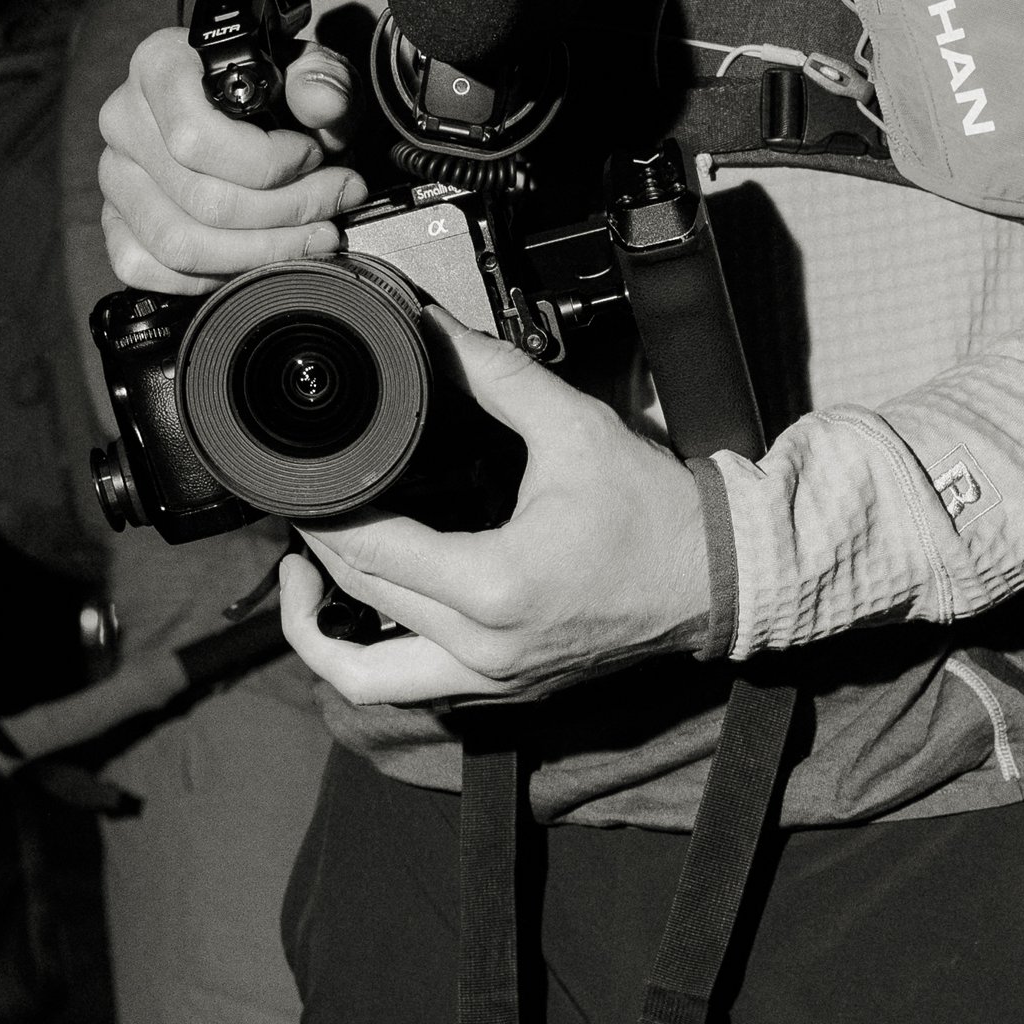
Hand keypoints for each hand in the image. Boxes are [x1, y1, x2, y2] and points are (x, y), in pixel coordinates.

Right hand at [99, 27, 366, 292]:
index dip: (268, 162)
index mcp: (159, 66)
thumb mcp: (307, 68)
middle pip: (202, 200)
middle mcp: (125, 120)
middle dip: (287, 211)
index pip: (197, 137)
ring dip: (261, 252)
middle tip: (337, 200)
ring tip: (314, 234)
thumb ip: (322, 78)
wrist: (242, 102)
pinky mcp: (114, 221)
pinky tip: (257, 256)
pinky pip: (146, 269)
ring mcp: (115, 175)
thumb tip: (323, 105)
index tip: (314, 156)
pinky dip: (210, 276)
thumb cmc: (273, 85)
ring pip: (180, 244)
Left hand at [278, 324, 714, 705]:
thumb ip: (494, 375)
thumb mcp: (574, 428)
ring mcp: (492, 682)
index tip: (306, 477)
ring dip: (322, 633)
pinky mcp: (503, 692)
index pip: (371, 550)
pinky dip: (373, 656)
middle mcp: (484, 649)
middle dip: (317, 549)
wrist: (718, 579)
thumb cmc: (658, 514)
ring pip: (366, 680)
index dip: (325, 510)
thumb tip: (432, 332)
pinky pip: (410, 690)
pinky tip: (369, 608)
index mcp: (495, 586)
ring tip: (307, 578)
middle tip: (306, 502)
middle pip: (356, 603)